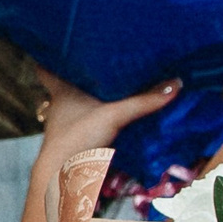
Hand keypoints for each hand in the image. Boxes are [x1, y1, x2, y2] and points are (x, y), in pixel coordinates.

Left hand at [36, 69, 181, 167]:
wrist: (65, 177)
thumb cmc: (78, 137)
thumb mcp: (114, 115)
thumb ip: (143, 101)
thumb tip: (176, 83)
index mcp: (61, 92)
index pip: (46, 67)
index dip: (50, 55)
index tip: (59, 44)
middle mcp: (60, 107)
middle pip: (63, 86)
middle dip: (76, 76)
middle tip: (94, 62)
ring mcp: (67, 126)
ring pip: (75, 107)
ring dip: (87, 101)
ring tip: (108, 86)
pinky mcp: (77, 143)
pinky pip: (87, 125)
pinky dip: (97, 122)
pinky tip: (112, 119)